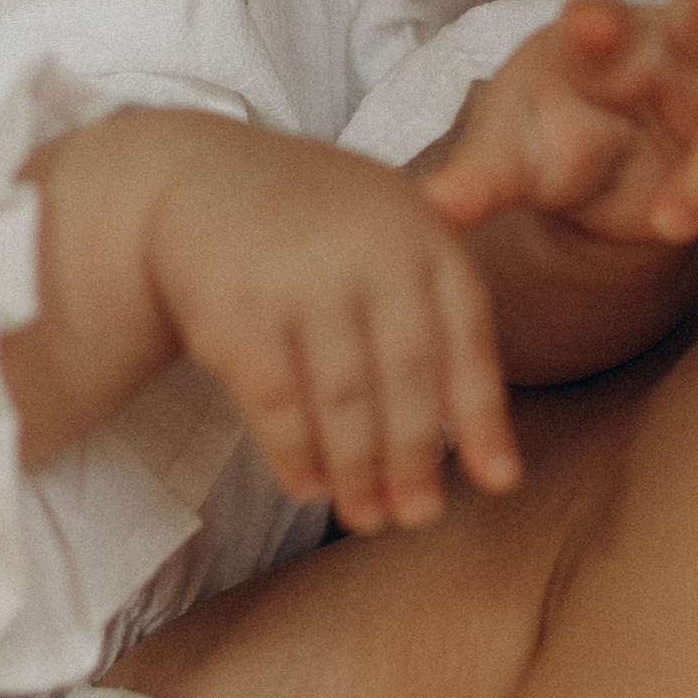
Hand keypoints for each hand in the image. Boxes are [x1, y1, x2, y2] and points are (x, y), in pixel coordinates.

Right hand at [133, 113, 518, 534]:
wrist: (199, 180)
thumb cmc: (317, 231)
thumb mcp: (390, 241)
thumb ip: (441, 325)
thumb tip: (496, 465)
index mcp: (419, 233)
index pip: (466, 337)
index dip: (484, 416)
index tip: (498, 483)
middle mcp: (366, 250)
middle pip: (407, 376)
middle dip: (415, 458)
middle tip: (419, 517)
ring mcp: (299, 279)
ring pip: (342, 399)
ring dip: (358, 471)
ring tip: (367, 516)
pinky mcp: (236, 312)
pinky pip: (276, 403)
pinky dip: (295, 454)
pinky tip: (309, 485)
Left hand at [422, 0, 697, 253]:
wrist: (593, 178)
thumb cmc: (547, 138)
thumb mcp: (507, 156)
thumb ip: (476, 181)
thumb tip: (430, 212)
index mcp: (601, 38)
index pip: (605, 6)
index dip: (601, 14)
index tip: (586, 27)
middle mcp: (675, 51)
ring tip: (673, 221)